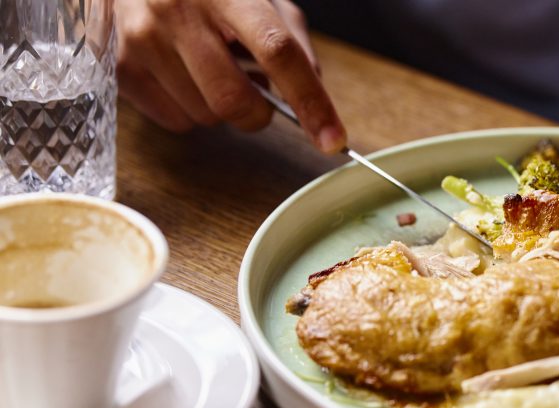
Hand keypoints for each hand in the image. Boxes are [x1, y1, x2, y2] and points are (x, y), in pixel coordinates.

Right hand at [115, 0, 345, 152]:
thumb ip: (291, 40)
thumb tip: (315, 96)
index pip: (277, 50)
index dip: (310, 100)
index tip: (332, 139)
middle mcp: (179, 9)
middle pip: (235, 99)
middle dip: (258, 114)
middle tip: (257, 95)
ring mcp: (143, 37)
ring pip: (205, 116)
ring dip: (221, 109)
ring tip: (211, 71)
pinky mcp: (120, 65)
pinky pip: (175, 121)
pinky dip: (191, 111)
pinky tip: (184, 76)